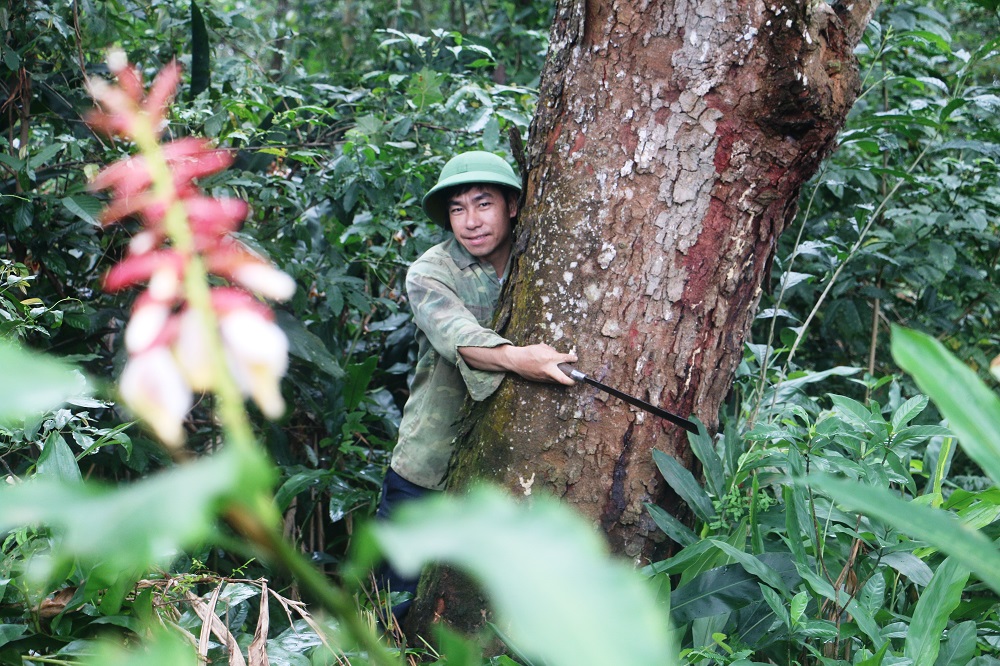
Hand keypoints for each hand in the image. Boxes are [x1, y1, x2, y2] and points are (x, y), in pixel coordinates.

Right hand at [458, 343, 577, 384]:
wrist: (516, 361)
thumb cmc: (529, 352)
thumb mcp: (542, 347)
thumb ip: (552, 351)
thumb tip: (559, 355)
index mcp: (549, 358)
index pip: (565, 359)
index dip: (572, 359)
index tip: (575, 358)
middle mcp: (548, 369)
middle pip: (564, 379)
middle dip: (572, 381)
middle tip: (576, 380)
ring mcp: (544, 377)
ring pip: (557, 381)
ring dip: (563, 379)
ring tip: (566, 376)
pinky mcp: (540, 381)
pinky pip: (550, 380)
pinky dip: (554, 378)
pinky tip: (554, 375)